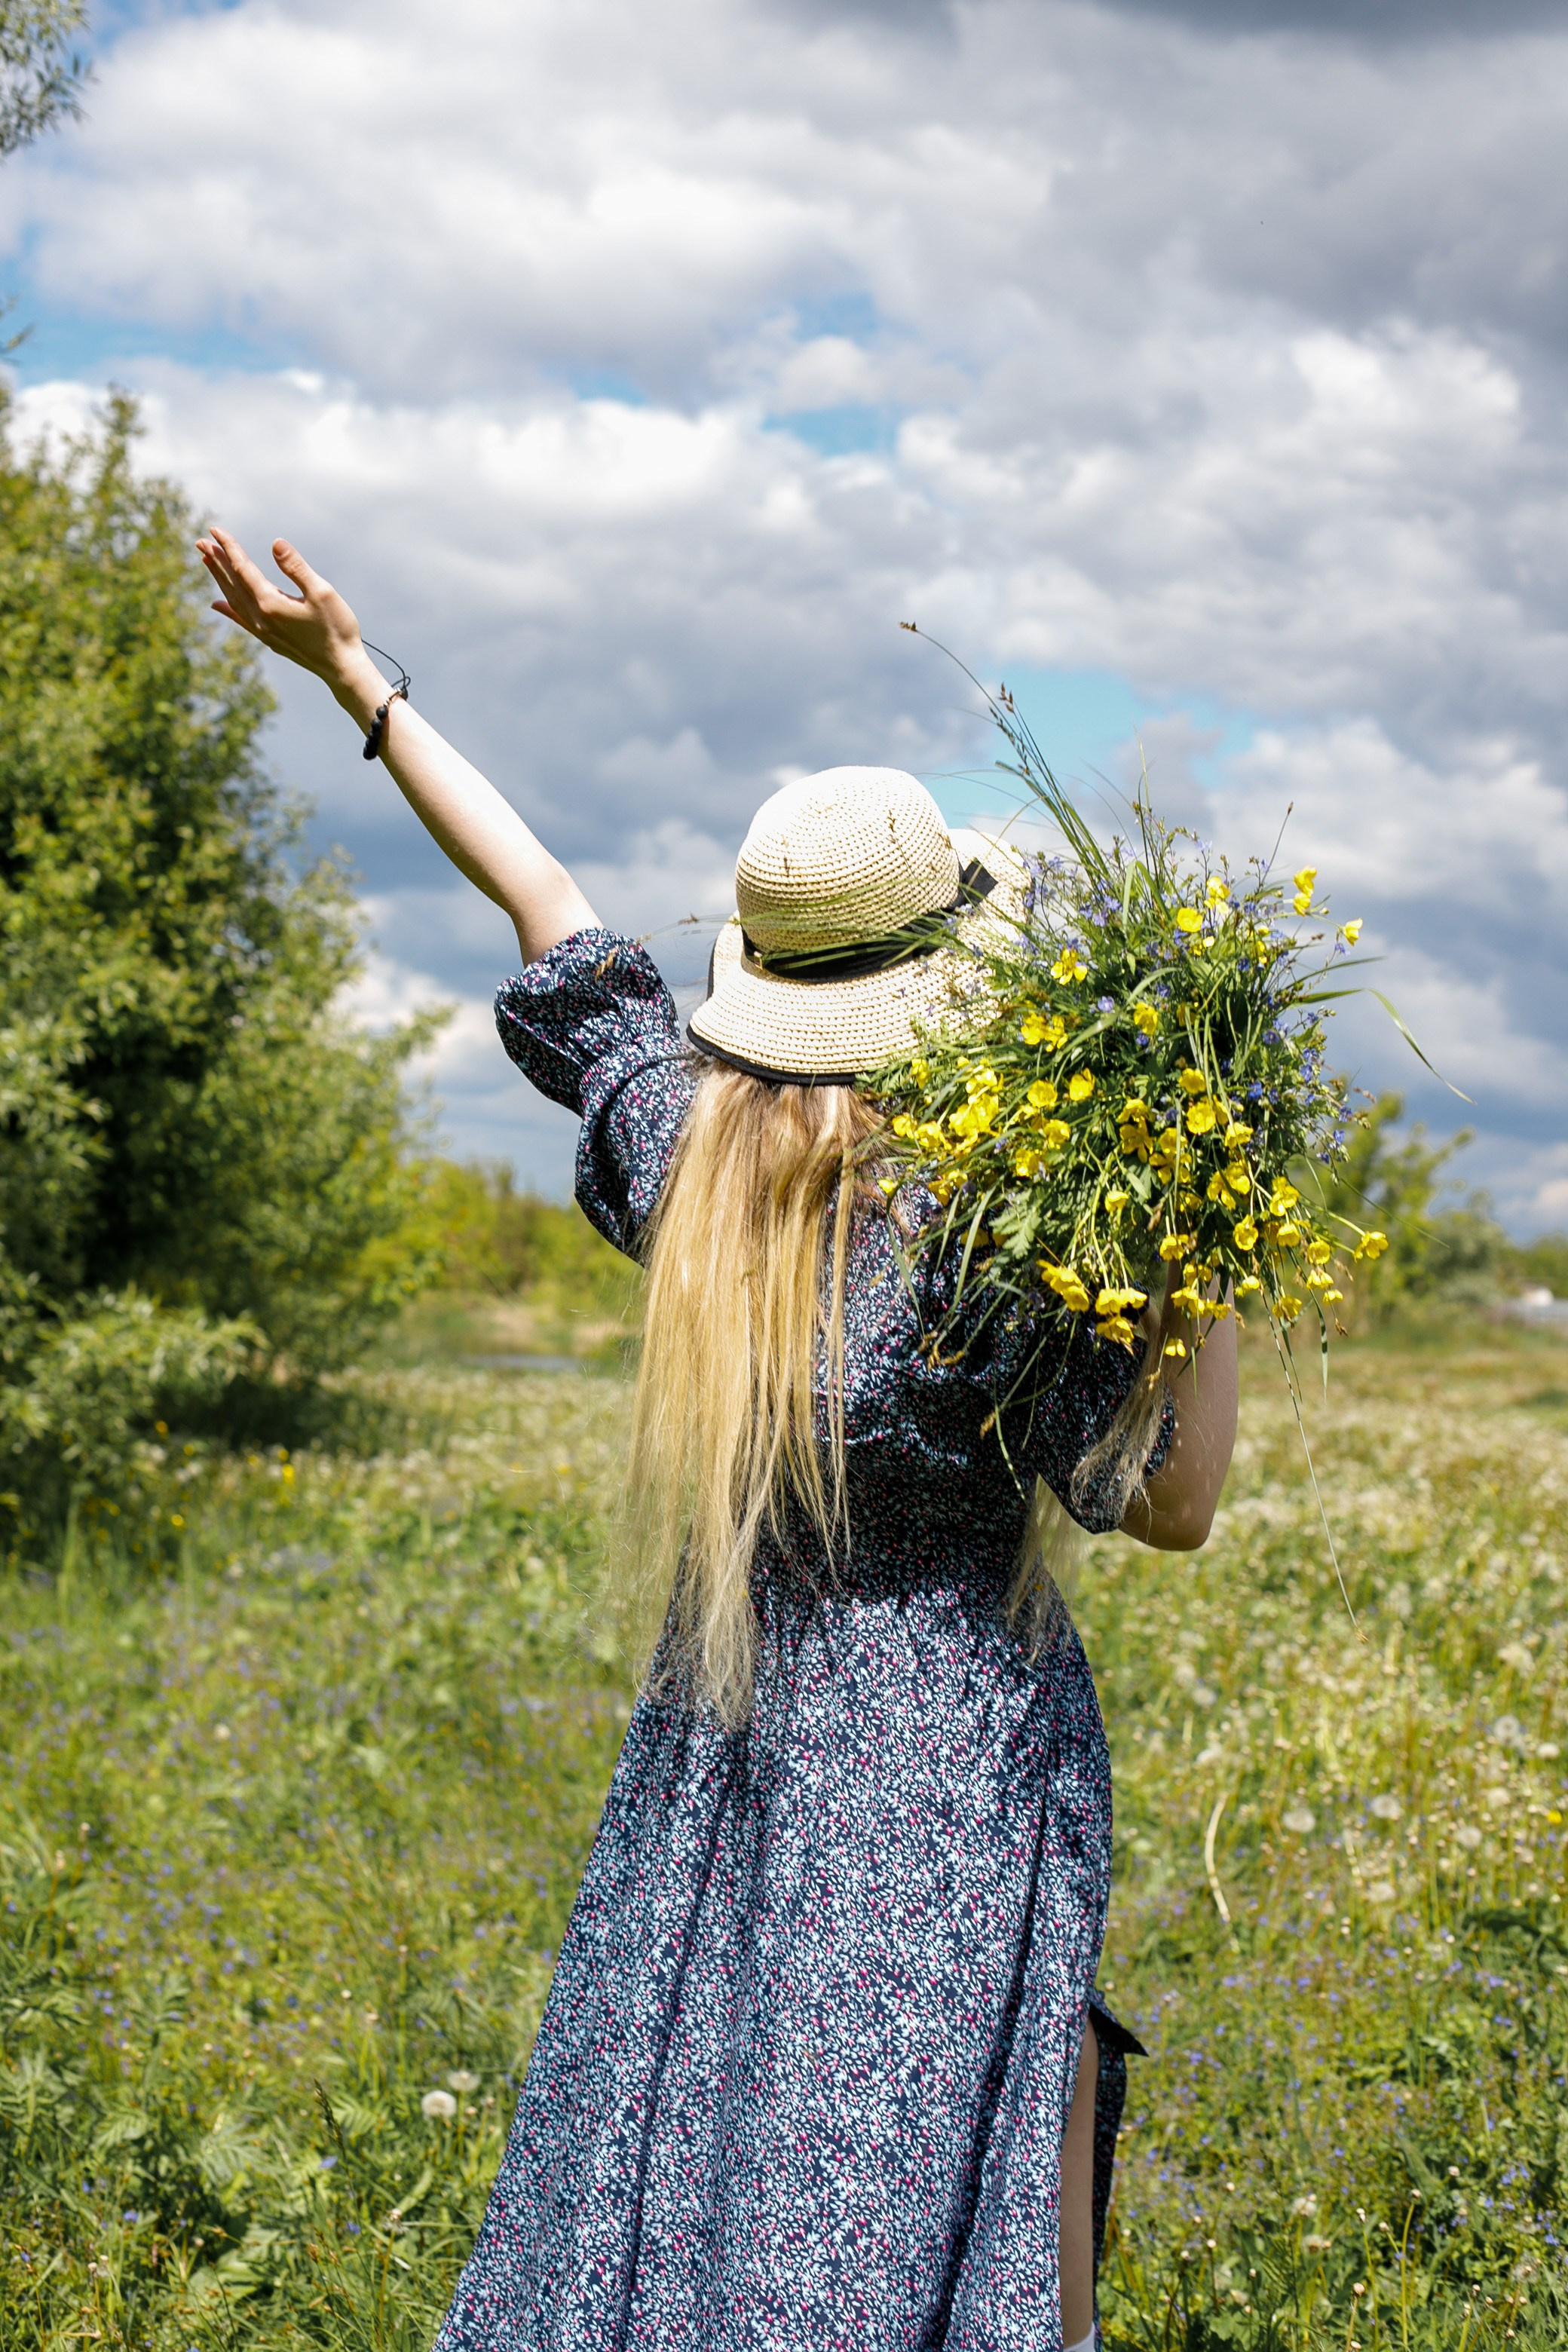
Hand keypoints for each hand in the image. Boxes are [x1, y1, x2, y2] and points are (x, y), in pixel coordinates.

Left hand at [196, 528, 381, 719]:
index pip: (242, 568)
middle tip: (200, 542)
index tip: (214, 530)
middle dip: (216, 561)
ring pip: (234, 600)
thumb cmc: (337, 628)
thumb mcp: (322, 592)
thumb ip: (296, 567)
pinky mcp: (270, 640)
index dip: (228, 547)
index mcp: (270, 603)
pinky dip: (228, 608)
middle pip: (232, 583)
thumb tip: (275, 544)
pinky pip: (241, 619)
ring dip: (220, 580)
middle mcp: (260, 618)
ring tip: (207, 563)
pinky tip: (219, 604)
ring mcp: (263, 631)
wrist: (342, 668)